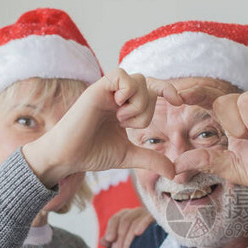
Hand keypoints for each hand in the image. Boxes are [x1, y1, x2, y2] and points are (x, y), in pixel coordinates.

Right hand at [23, 69, 180, 186]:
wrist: (67, 157)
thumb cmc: (92, 153)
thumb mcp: (129, 156)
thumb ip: (151, 159)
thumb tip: (175, 172)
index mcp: (125, 106)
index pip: (152, 89)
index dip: (168, 90)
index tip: (179, 101)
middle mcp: (118, 95)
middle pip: (149, 86)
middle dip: (146, 111)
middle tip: (127, 126)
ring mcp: (107, 90)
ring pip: (139, 81)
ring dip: (137, 105)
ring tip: (119, 120)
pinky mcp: (97, 88)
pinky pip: (121, 75)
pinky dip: (126, 91)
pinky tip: (117, 109)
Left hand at [99, 207, 154, 247]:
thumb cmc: (137, 247)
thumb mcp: (122, 246)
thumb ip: (111, 243)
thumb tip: (103, 241)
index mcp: (126, 216)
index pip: (115, 219)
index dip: (111, 229)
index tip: (108, 240)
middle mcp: (136, 212)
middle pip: (125, 220)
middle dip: (119, 236)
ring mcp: (147, 214)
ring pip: (134, 222)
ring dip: (128, 238)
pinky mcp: (157, 217)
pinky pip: (148, 218)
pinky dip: (142, 225)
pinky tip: (137, 233)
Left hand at [173, 86, 247, 215]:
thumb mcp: (232, 168)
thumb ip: (205, 161)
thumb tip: (174, 167)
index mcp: (232, 121)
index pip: (208, 101)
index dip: (193, 94)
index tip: (176, 96)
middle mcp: (247, 106)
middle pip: (225, 103)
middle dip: (240, 129)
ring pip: (247, 101)